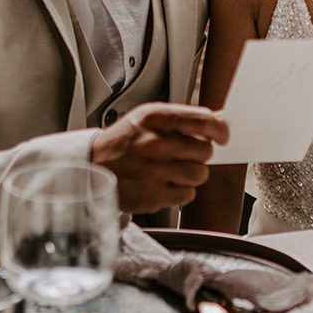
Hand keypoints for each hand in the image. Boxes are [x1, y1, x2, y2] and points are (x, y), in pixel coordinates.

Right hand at [89, 103, 229, 212]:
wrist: (91, 167)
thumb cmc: (122, 142)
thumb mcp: (147, 119)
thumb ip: (181, 118)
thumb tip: (217, 119)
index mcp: (155, 119)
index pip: (204, 121)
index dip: (220, 130)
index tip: (222, 135)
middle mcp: (155, 143)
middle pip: (205, 150)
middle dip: (199, 153)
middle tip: (183, 154)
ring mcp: (154, 171)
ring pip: (200, 174)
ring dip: (191, 173)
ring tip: (172, 170)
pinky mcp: (153, 195)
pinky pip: (188, 194)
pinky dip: (180, 191)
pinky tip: (165, 183)